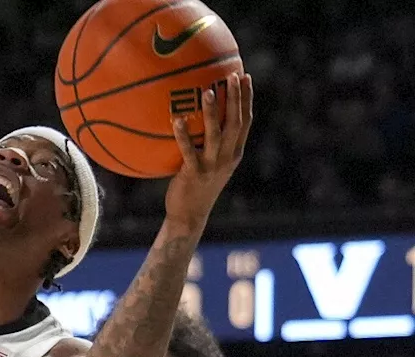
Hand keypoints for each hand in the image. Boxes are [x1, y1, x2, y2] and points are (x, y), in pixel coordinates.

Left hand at [164, 72, 252, 229]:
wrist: (189, 215)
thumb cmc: (194, 186)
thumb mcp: (207, 162)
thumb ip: (207, 142)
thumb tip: (193, 115)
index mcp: (235, 152)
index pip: (245, 120)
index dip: (246, 98)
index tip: (244, 75)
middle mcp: (228, 157)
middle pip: (236, 122)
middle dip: (236, 97)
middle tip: (232, 74)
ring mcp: (213, 166)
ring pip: (216, 134)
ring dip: (213, 112)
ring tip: (207, 91)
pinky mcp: (195, 174)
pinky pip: (189, 151)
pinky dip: (184, 135)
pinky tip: (176, 120)